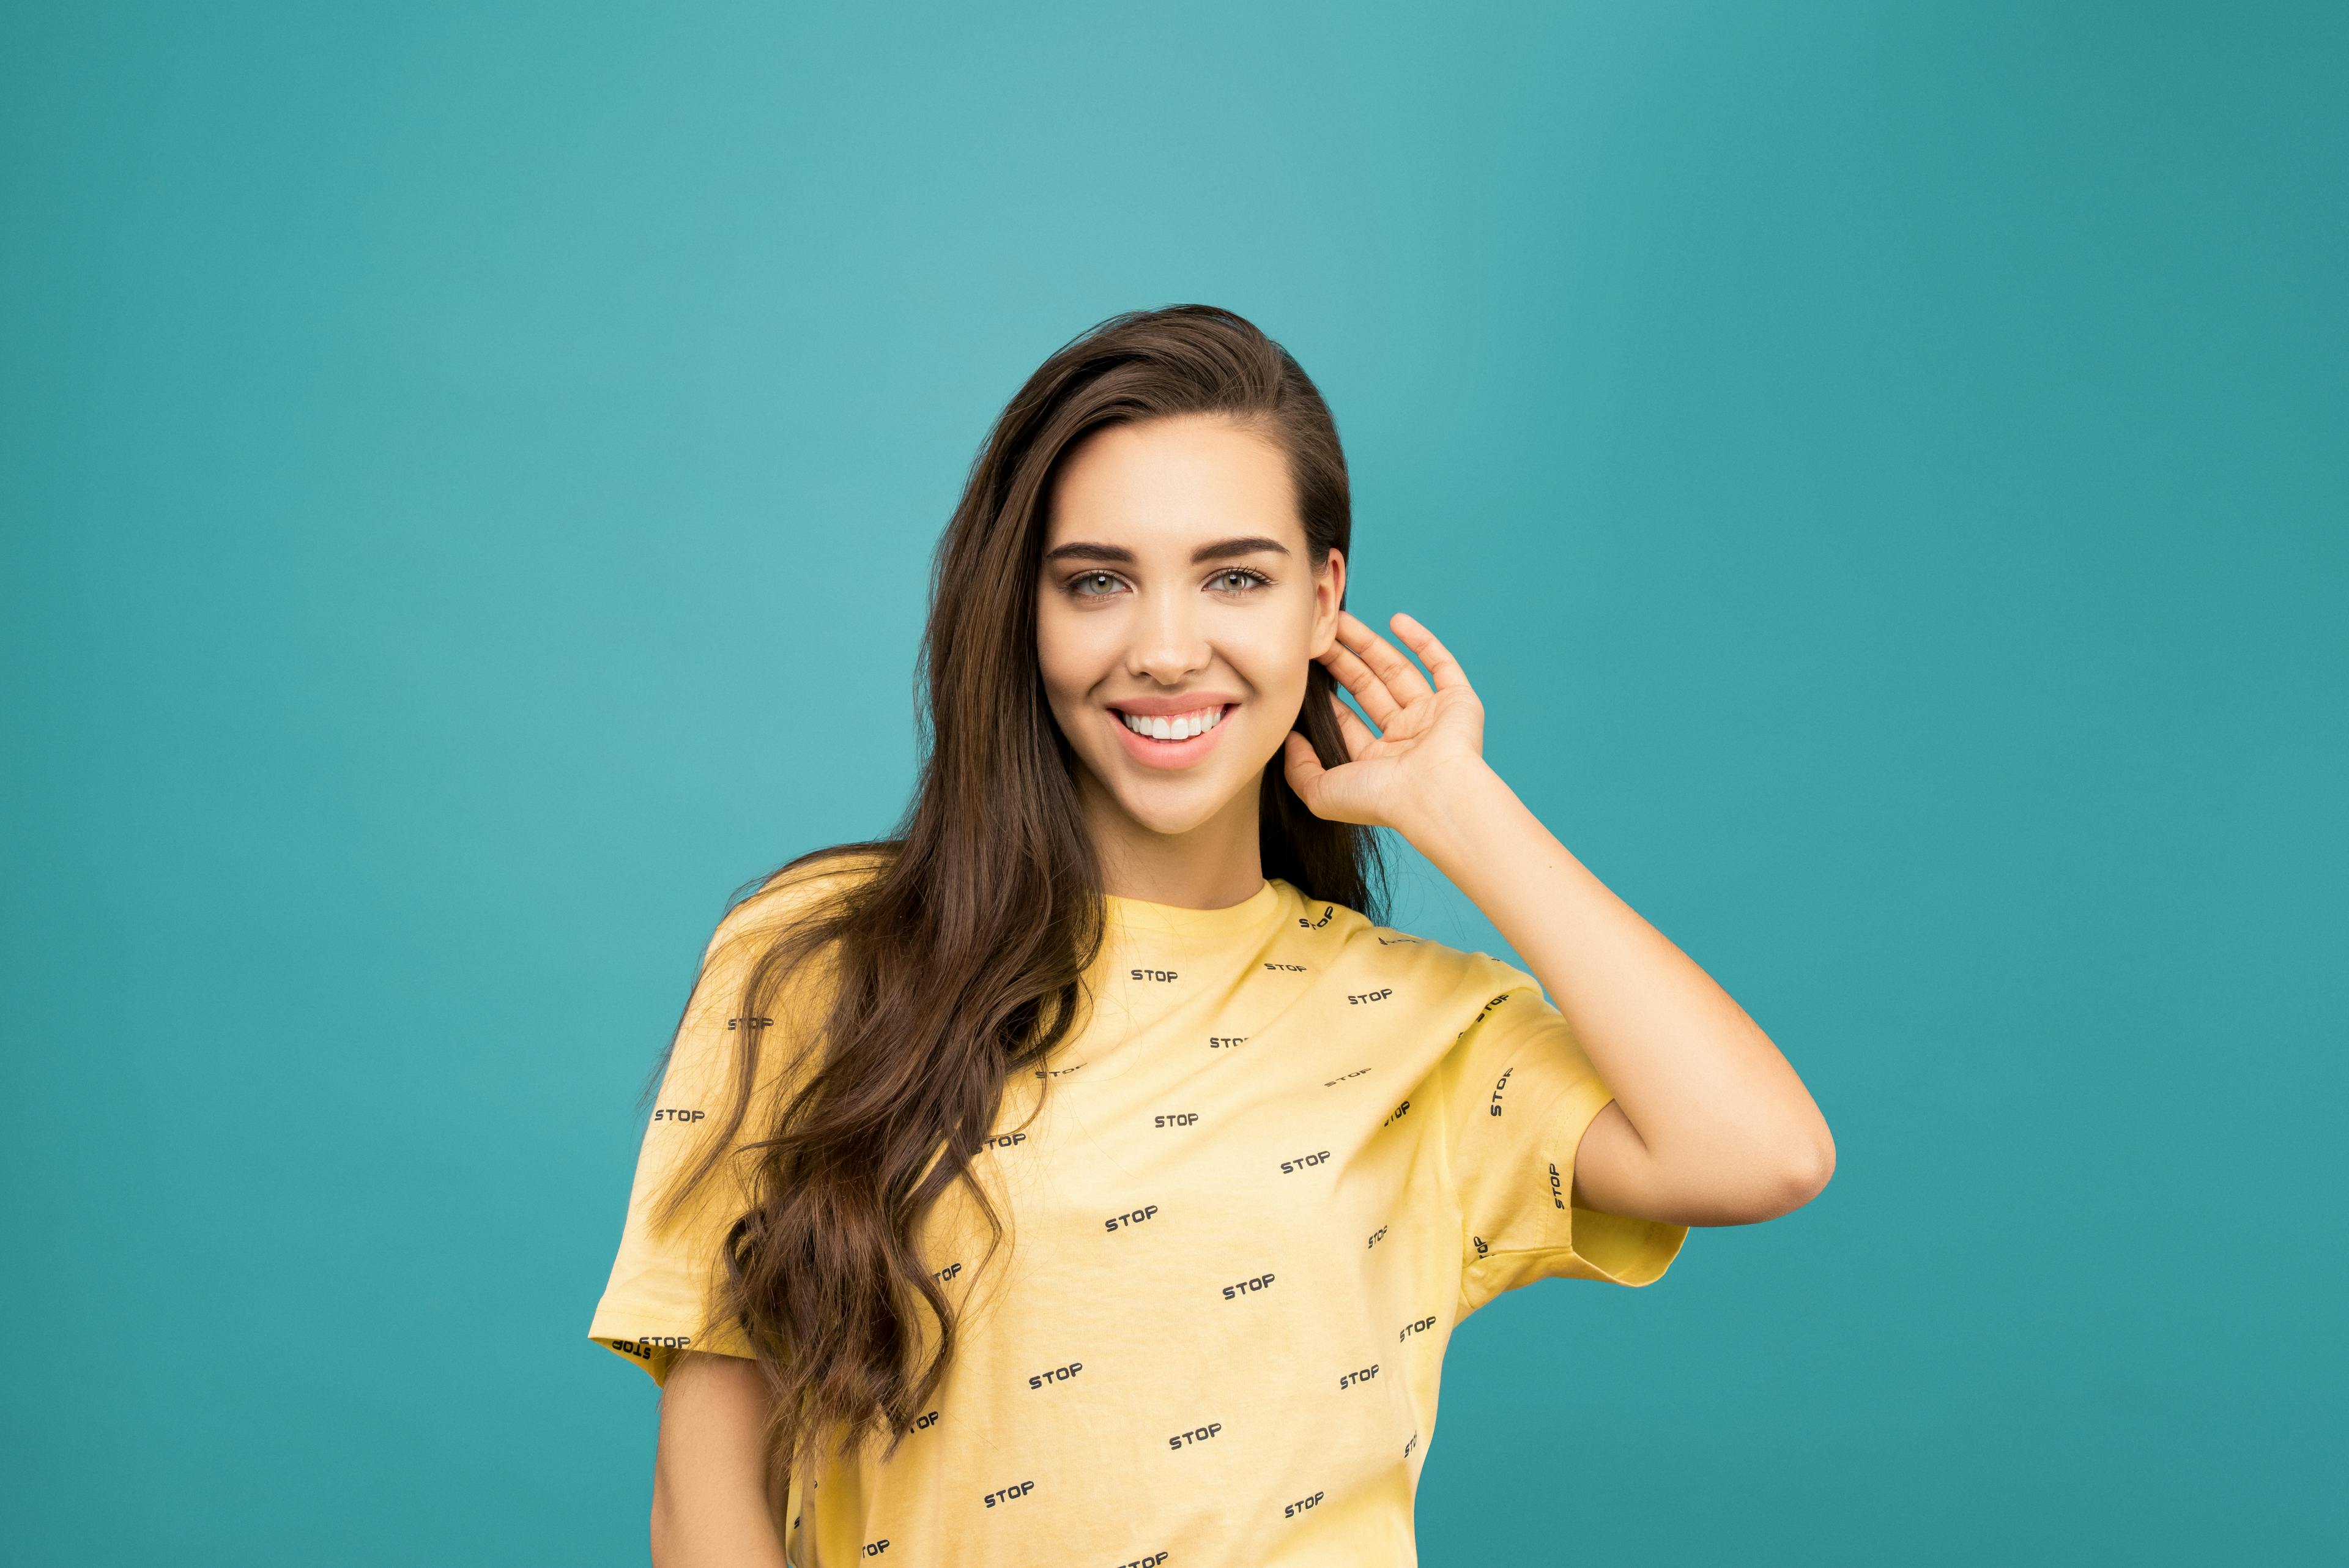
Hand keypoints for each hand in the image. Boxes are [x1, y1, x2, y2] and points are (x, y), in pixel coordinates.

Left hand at [1282, 609, 1492, 835]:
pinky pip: (1441, 665)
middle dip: (1343, 660)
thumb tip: (1288, 738)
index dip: (1326, 694)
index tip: (1304, 667)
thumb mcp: (1320, 792)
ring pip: (1399, 671)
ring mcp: (1433, 719)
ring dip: (1372, 644)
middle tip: (1320, 634)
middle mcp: (1406, 739)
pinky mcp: (1459, 702)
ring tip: (1342, 619)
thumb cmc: (1379, 799)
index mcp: (1377, 762)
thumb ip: (1298, 768)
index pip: (1347, 719)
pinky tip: (1397, 620)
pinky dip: (1423, 642)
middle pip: (1369, 688)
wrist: (1433, 795)